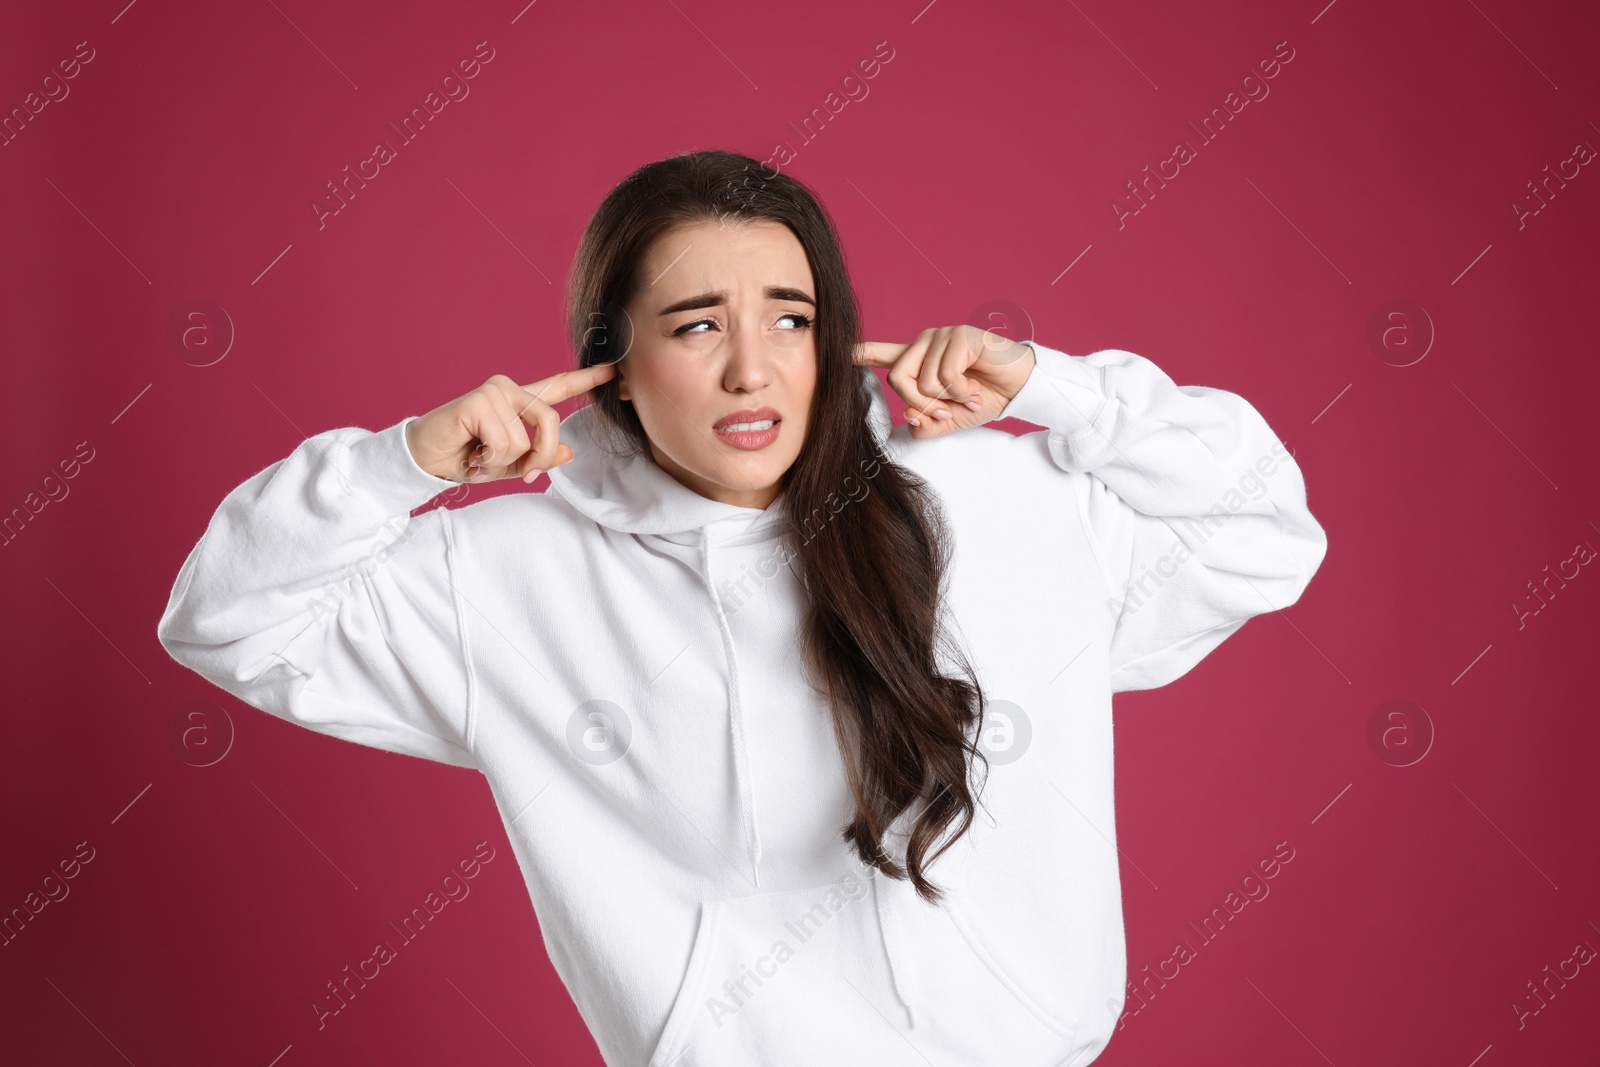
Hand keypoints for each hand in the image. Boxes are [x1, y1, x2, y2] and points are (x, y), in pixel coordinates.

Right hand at [405, 363, 616, 483]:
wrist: (425, 461)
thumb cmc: (466, 458)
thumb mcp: (510, 465)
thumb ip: (539, 457)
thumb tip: (568, 452)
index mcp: (519, 402)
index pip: (558, 387)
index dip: (587, 378)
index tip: (614, 369)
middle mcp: (508, 390)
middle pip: (551, 421)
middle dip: (539, 455)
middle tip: (520, 473)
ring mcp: (493, 392)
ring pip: (525, 439)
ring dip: (503, 461)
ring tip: (480, 457)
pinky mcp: (478, 401)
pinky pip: (504, 442)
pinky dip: (489, 459)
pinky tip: (471, 453)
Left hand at [852, 325, 1035, 438]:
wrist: (1019, 388)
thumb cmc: (983, 398)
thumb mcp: (949, 419)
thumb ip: (926, 423)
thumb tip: (910, 417)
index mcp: (918, 361)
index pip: (881, 354)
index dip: (858, 353)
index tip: (836, 350)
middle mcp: (924, 344)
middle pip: (897, 378)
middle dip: (920, 404)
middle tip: (945, 412)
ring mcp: (941, 336)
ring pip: (923, 380)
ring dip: (948, 399)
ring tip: (968, 397)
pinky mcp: (959, 336)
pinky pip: (946, 374)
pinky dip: (962, 391)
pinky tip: (975, 387)